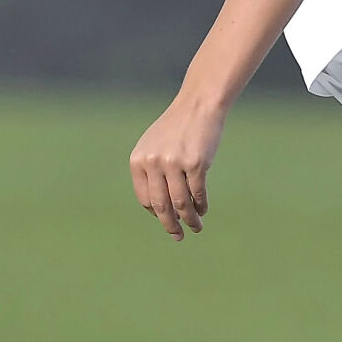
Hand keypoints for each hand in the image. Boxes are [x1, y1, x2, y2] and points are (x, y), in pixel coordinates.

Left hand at [129, 96, 226, 240]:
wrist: (199, 105)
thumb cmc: (177, 127)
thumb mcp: (154, 146)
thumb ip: (150, 172)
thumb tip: (157, 208)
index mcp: (138, 160)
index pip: (145, 199)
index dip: (156, 212)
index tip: (167, 219)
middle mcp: (153, 162)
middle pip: (161, 205)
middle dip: (169, 225)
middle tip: (177, 236)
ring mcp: (175, 163)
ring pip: (180, 203)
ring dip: (189, 219)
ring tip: (196, 227)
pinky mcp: (196, 163)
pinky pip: (198, 192)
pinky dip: (201, 205)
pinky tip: (203, 210)